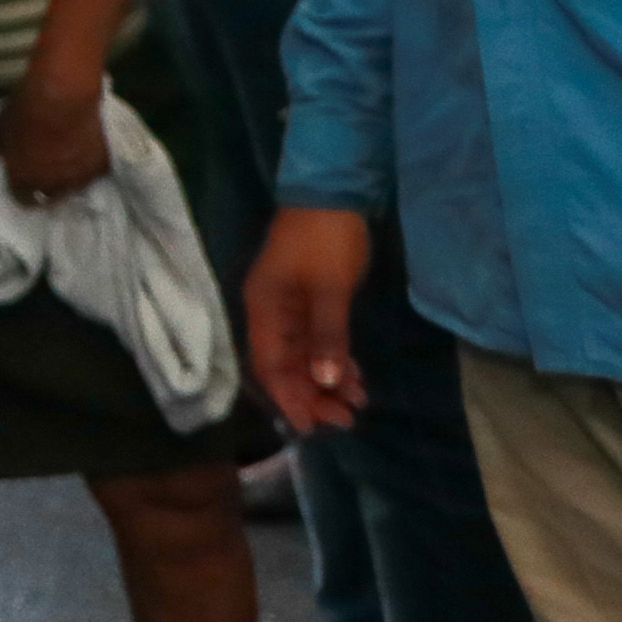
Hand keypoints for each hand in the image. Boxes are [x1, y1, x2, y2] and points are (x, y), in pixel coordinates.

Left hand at [0, 67, 110, 205]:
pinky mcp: (100, 169)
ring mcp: (77, 180)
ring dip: (68, 178)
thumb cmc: (26, 110)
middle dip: (45, 186)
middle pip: (48, 195)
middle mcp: (51, 187)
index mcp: (23, 180)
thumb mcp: (1, 129)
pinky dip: (88, 167)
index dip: (22, 186)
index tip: (24, 176)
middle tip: (46, 169)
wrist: (64, 98)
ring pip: (72, 187)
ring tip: (68, 162)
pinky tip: (85, 154)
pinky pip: (93, 174)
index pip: (21, 196)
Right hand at [246, 207, 373, 434]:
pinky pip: (316, 342)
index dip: (290, 399)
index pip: (270, 366)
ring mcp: (288, 307)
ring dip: (326, 381)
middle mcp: (270, 313)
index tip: (313, 428)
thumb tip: (322, 382)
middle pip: (285, 366)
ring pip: (303, 356)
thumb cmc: (326, 240)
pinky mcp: (307, 301)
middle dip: (312, 396)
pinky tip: (354, 378)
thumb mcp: (330, 290)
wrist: (333, 194)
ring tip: (357, 403)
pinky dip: (333, 361)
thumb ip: (326, 336)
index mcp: (265, 310)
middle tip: (346, 419)